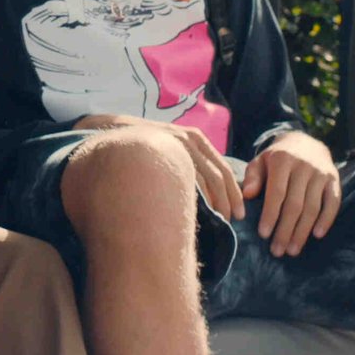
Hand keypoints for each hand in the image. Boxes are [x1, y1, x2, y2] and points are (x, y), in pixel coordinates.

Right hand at [74, 114, 244, 221]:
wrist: (115, 131)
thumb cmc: (145, 147)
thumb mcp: (171, 149)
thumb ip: (187, 164)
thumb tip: (207, 195)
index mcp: (196, 139)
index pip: (223, 169)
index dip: (233, 193)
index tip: (238, 214)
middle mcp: (190, 140)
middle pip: (218, 176)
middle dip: (228, 201)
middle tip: (231, 222)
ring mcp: (175, 145)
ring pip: (205, 179)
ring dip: (214, 203)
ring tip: (216, 222)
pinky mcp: (161, 153)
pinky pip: (183, 179)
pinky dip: (193, 197)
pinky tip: (192, 212)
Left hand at [242, 131, 340, 256]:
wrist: (305, 142)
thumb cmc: (276, 158)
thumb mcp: (260, 161)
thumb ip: (252, 177)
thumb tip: (246, 195)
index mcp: (282, 160)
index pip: (276, 193)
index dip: (270, 215)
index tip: (263, 235)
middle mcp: (303, 165)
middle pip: (295, 204)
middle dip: (285, 230)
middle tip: (277, 251)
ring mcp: (321, 173)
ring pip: (313, 207)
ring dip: (303, 231)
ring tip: (293, 250)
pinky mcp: (334, 179)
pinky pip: (333, 202)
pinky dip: (326, 220)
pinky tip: (317, 235)